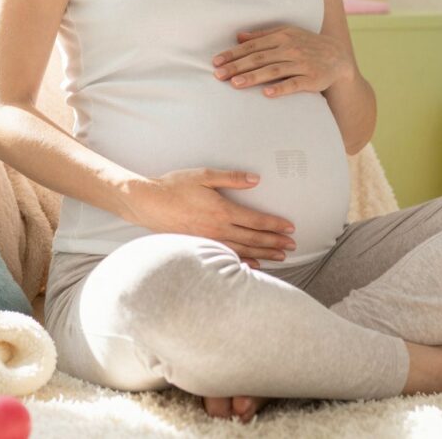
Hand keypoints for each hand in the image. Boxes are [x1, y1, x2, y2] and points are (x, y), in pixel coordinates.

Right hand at [122, 168, 296, 267]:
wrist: (148, 203)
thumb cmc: (175, 186)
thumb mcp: (204, 176)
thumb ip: (232, 178)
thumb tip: (255, 180)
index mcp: (222, 210)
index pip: (255, 220)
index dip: (275, 224)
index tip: (290, 228)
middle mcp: (218, 229)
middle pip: (253, 238)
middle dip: (275, 242)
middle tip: (292, 245)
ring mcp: (209, 240)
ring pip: (243, 250)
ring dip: (264, 253)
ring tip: (280, 256)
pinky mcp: (200, 246)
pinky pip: (226, 257)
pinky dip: (243, 262)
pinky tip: (253, 265)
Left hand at [211, 25, 355, 97]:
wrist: (338, 56)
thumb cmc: (307, 44)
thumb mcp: (287, 33)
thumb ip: (262, 36)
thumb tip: (238, 36)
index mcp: (282, 37)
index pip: (253, 46)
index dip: (234, 54)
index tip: (216, 61)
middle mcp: (291, 49)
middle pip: (259, 58)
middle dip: (237, 66)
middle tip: (218, 75)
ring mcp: (302, 64)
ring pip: (274, 70)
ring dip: (254, 77)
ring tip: (235, 84)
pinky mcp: (313, 79)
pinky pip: (295, 84)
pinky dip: (281, 88)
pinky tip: (267, 94)